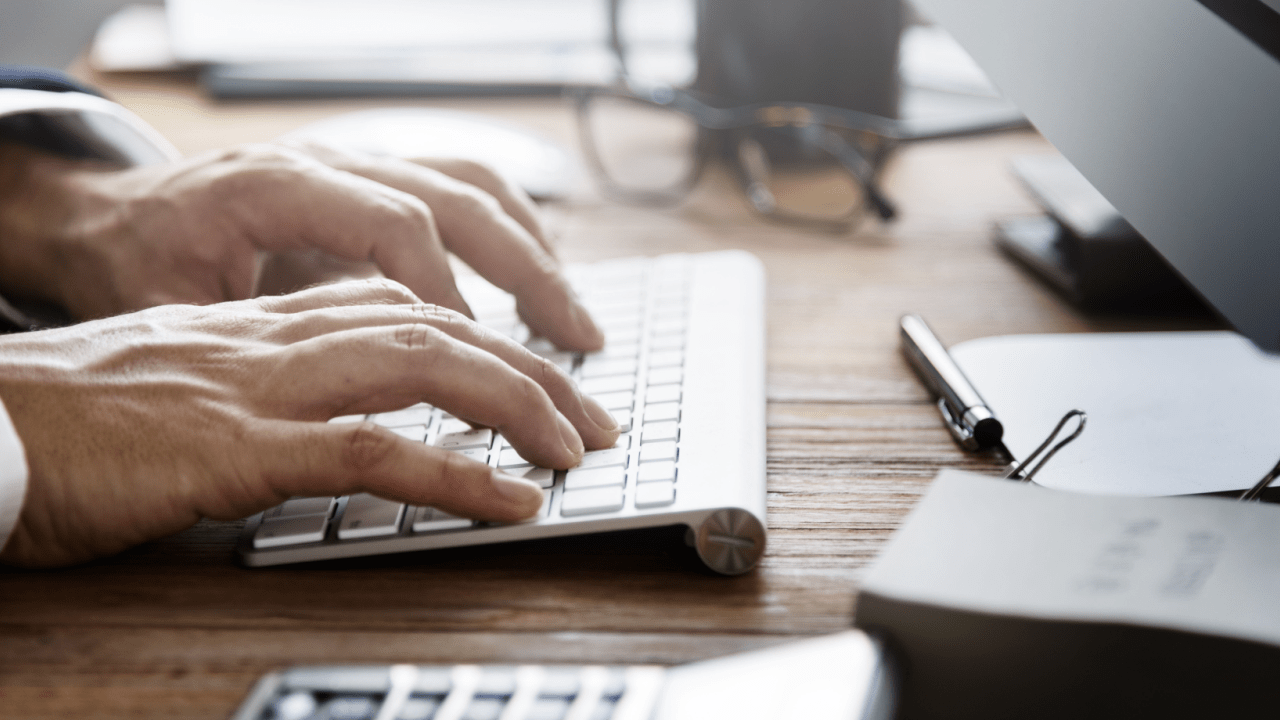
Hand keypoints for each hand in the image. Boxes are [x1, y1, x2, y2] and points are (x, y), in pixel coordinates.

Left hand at [0, 140, 602, 350]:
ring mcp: (362, 167)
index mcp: (278, 184)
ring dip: (538, 256)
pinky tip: (543, 287)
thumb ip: (252, 338)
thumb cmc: (137, 263)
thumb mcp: (169, 307)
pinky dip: (516, 240)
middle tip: (577, 348)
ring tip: (580, 327)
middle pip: (460, 200)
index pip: (395, 223)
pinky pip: (466, 193)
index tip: (480, 362)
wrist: (112, 214)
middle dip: (530, 277)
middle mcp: (334, 163)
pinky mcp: (377, 185)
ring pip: (477, 188)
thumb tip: (333, 388)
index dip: (446, 291)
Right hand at [0, 279, 620, 567]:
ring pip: (420, 366)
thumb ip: (260, 387)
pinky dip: (454, 473)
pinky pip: (370, 451)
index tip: (536, 372)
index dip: (481, 335)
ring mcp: (259, 388)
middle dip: (528, 368)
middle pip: (434, 327)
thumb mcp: (183, 387)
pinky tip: (511, 499)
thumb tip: (327, 416)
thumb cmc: (69, 420)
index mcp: (264, 326)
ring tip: (579, 447)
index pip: (399, 306)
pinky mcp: (235, 448)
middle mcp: (275, 340)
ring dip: (516, 404)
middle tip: (592, 416)